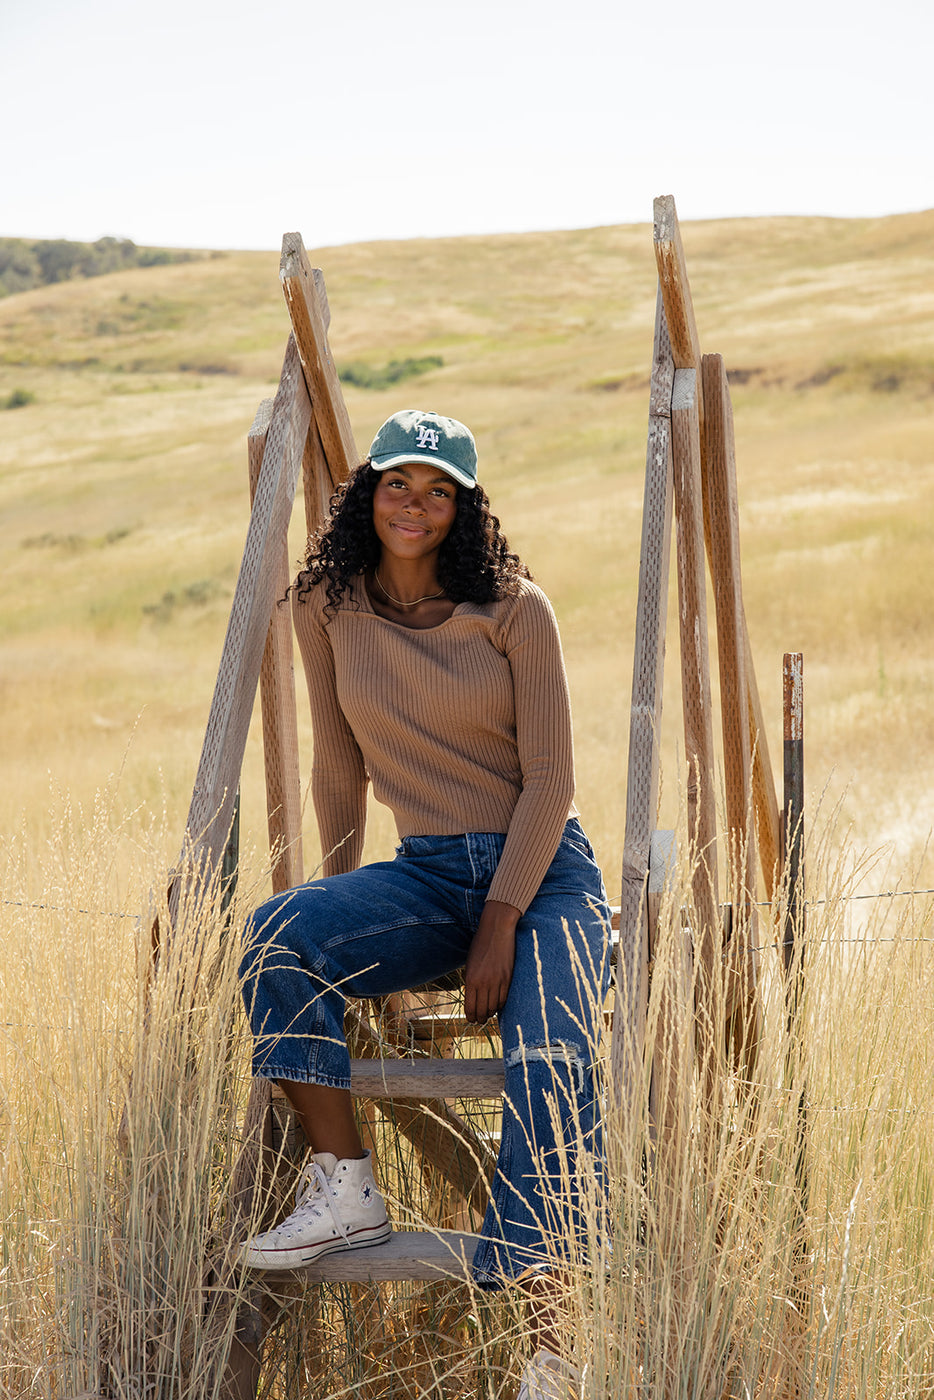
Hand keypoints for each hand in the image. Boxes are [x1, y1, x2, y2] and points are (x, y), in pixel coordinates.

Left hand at [464, 900, 520, 1023]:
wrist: (497, 930)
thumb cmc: (480, 945)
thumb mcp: (470, 964)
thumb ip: (471, 981)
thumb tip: (472, 998)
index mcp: (471, 980)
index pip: (470, 1007)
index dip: (470, 1017)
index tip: (471, 1019)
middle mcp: (484, 983)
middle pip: (482, 1010)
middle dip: (480, 1018)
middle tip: (479, 1020)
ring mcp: (498, 981)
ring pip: (494, 1007)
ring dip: (490, 1013)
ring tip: (488, 1014)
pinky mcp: (509, 978)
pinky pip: (504, 999)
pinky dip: (500, 1005)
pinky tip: (497, 1005)